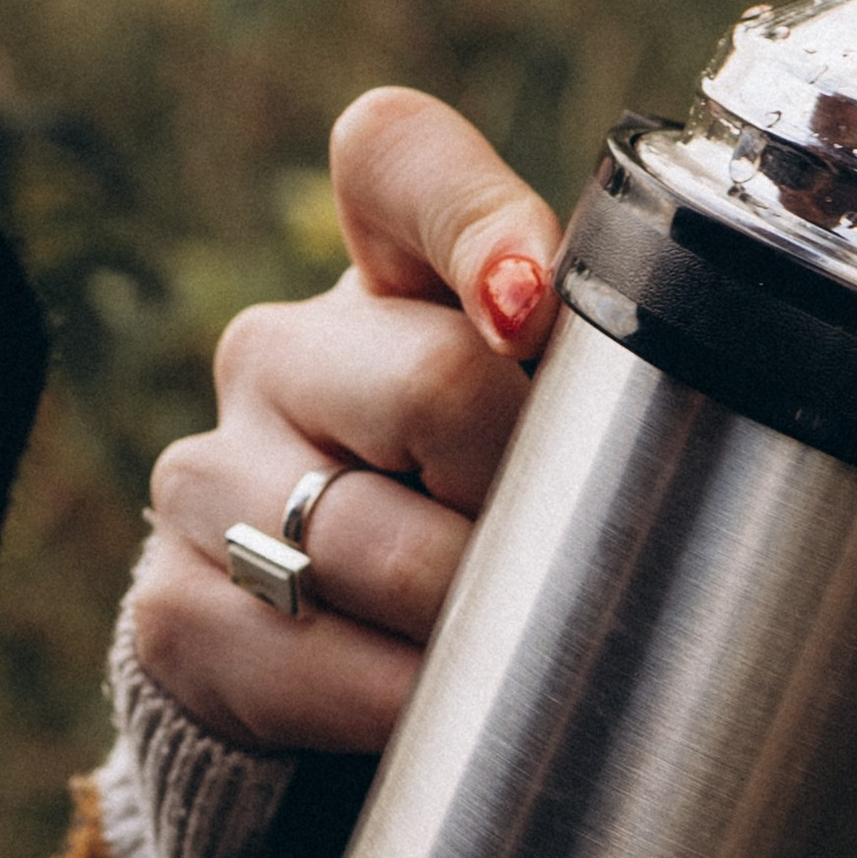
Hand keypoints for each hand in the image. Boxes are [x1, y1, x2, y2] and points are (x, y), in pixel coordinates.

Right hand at [131, 89, 562, 754]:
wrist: (355, 652)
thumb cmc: (495, 500)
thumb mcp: (556, 411)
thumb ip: (605, 362)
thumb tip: (681, 372)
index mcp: (388, 268)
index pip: (399, 157)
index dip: (478, 220)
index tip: (535, 307)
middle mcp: (281, 349)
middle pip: (435, 385)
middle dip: (530, 487)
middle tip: (578, 541)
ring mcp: (208, 473)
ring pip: (375, 544)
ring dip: (479, 611)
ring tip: (529, 634)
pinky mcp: (175, 605)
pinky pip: (311, 661)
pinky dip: (404, 700)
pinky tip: (446, 700)